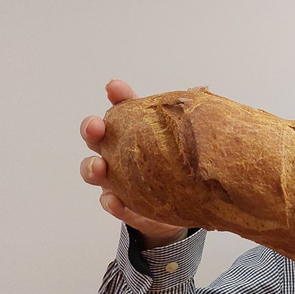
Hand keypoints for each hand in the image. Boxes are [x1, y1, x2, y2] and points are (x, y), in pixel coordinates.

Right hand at [80, 80, 187, 247]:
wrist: (184, 205)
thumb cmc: (180, 165)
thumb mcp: (187, 140)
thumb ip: (190, 119)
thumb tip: (203, 92)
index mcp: (135, 130)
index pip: (123, 107)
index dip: (117, 96)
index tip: (115, 88)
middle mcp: (118, 151)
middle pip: (96, 136)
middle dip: (91, 128)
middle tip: (96, 126)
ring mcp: (117, 179)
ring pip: (94, 170)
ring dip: (92, 167)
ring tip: (100, 166)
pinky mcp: (124, 205)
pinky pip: (112, 204)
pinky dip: (111, 203)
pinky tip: (115, 201)